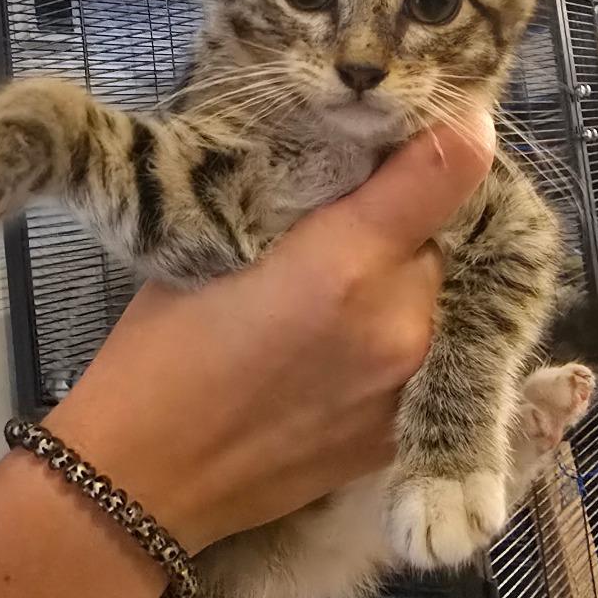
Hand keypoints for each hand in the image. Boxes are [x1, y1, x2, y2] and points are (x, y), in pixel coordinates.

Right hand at [49, 111, 494, 552]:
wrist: (147, 479)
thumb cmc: (162, 347)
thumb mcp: (216, 240)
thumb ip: (302, 195)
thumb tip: (357, 151)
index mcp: (342, 263)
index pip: (450, 166)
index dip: (450, 129)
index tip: (428, 118)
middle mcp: (401, 323)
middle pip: (444, 231)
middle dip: (407, 215)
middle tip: (345, 220)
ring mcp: (410, 386)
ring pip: (438, 289)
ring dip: (405, 273)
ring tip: (336, 286)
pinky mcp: (405, 430)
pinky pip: (427, 348)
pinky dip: (399, 328)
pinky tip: (339, 341)